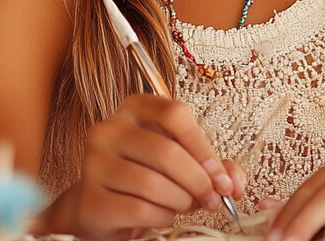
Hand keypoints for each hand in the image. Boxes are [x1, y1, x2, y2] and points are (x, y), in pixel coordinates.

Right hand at [53, 94, 245, 240]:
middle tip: (212, 199)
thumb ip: (210, 165)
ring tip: (186, 205)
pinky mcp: (90, 198)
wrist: (101, 206)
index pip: (174, 114)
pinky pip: (138, 209)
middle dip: (198, 181)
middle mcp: (109, 128)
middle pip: (166, 151)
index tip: (220, 175)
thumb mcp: (179, 161)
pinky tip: (164, 215)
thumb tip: (234, 181)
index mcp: (134, 107)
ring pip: (152, 183)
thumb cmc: (144, 175)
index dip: (203, 147)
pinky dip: (162, 216)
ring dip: (181, 201)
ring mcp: (94, 163)